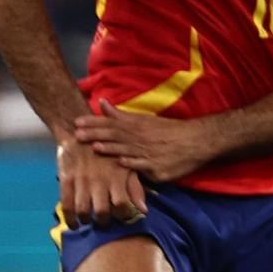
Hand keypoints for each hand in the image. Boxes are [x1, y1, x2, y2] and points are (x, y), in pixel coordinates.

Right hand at [56, 135, 147, 227]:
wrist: (79, 132)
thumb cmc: (106, 152)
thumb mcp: (125, 167)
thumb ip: (135, 189)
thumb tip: (144, 211)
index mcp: (115, 178)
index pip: (122, 206)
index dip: (122, 216)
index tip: (121, 217)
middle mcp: (99, 182)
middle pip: (102, 212)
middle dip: (103, 222)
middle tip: (103, 221)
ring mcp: (81, 182)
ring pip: (83, 211)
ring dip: (86, 221)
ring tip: (88, 221)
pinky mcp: (66, 180)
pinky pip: (66, 205)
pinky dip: (70, 218)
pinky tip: (74, 223)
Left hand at [74, 102, 213, 183]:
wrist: (195, 142)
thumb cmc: (168, 131)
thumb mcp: (144, 120)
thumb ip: (121, 115)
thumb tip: (102, 102)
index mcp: (136, 127)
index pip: (110, 124)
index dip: (93, 123)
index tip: (77, 123)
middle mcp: (140, 140)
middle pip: (115, 136)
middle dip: (96, 135)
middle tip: (77, 135)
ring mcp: (148, 154)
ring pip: (126, 150)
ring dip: (110, 148)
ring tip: (95, 147)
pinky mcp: (157, 169)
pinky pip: (142, 166)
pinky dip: (132, 163)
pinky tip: (121, 162)